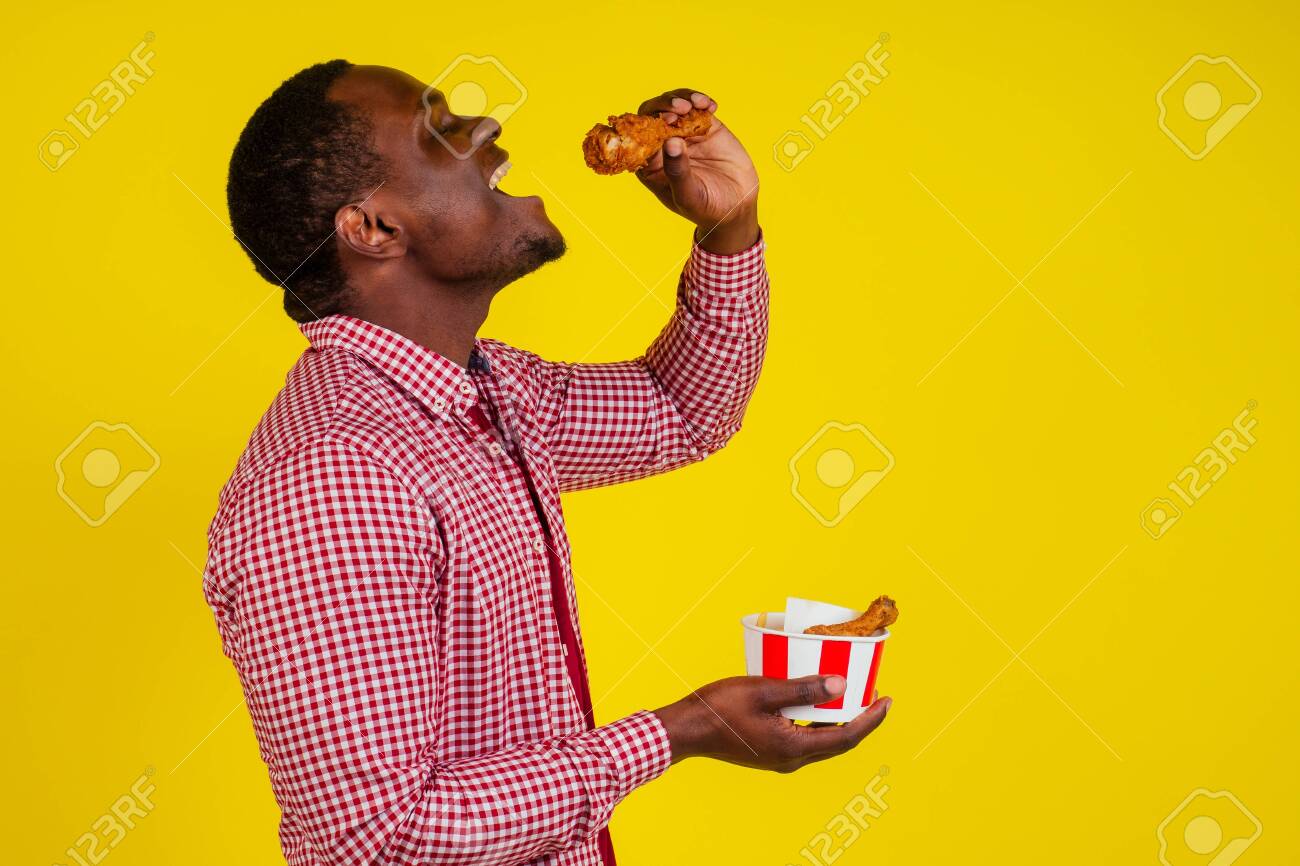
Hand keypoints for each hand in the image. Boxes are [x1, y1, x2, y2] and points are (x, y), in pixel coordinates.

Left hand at [634, 89, 759, 253]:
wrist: (736, 207)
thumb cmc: (705, 208)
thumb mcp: (689, 196)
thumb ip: (678, 172)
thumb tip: (670, 141)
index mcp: (650, 163)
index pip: (638, 137)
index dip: (647, 125)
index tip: (665, 121)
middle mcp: (663, 144)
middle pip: (654, 114)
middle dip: (665, 105)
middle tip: (681, 109)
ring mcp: (684, 133)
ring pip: (675, 105)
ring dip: (683, 98)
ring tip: (698, 103)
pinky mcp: (705, 127)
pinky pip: (698, 107)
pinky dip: (702, 101)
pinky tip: (711, 106)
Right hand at [653, 675, 891, 772]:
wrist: (687, 729)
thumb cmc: (719, 708)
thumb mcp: (764, 690)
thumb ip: (803, 688)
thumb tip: (842, 685)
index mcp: (793, 747)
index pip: (846, 737)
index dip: (871, 719)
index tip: (887, 700)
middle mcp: (791, 759)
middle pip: (838, 742)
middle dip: (860, 719)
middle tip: (874, 694)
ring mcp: (780, 757)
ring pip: (821, 740)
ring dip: (838, 720)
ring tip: (850, 694)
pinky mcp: (770, 751)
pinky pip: (805, 738)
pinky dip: (818, 721)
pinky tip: (815, 701)